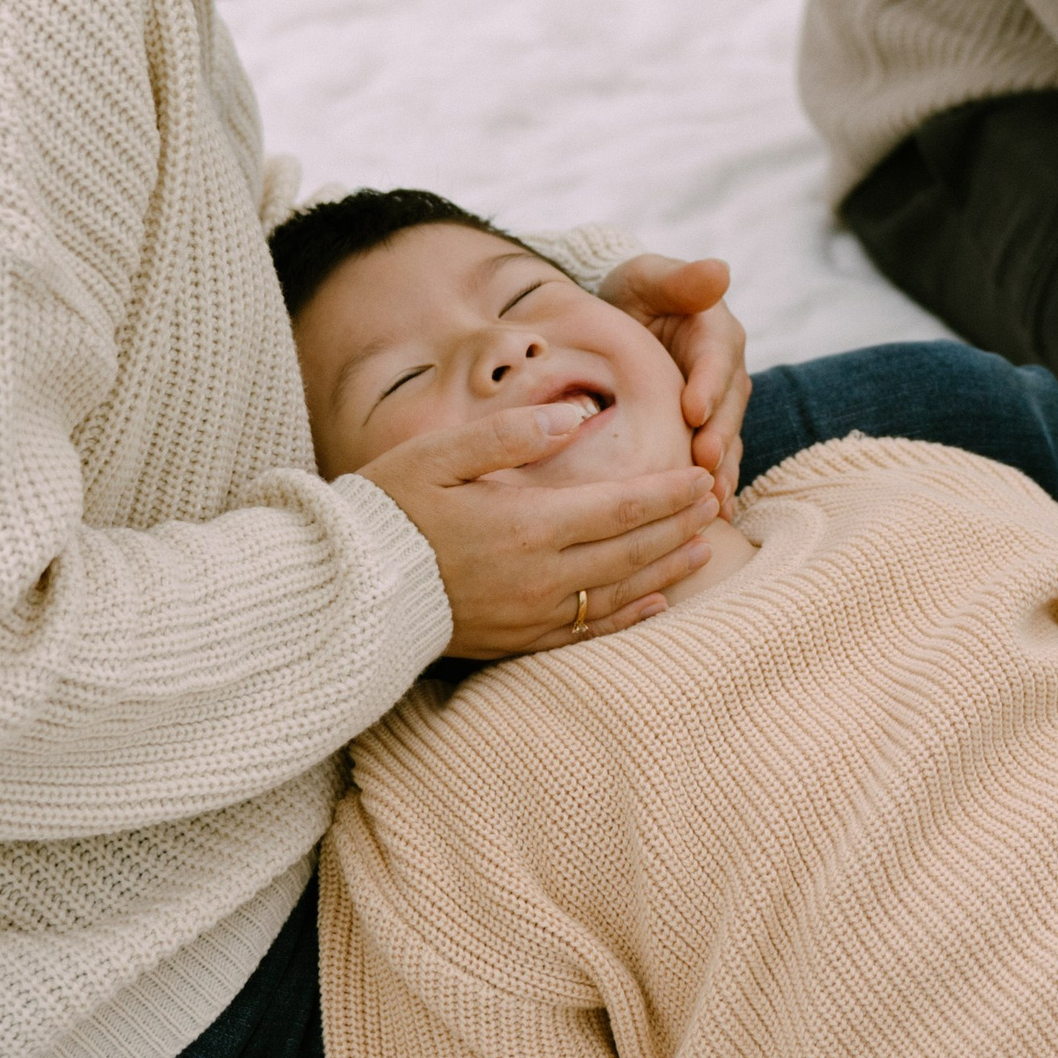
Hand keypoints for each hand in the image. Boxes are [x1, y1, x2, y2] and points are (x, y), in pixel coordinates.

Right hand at [357, 402, 720, 657]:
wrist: (343, 591)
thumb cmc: (387, 510)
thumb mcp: (438, 453)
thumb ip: (510, 434)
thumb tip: (576, 416)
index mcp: (526, 524)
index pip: (620, 506)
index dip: (667, 492)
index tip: (699, 475)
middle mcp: (539, 576)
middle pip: (630, 549)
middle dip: (678, 524)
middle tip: (714, 501)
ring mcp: (530, 615)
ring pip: (618, 593)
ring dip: (665, 568)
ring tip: (702, 546)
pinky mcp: (516, 641)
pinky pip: (587, 633)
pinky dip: (627, 616)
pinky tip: (653, 602)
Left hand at [605, 253, 749, 505]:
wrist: (619, 320)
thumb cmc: (631, 291)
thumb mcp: (649, 276)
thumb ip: (681, 278)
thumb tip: (720, 270)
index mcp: (717, 333)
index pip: (718, 359)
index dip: (709, 385)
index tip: (693, 411)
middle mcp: (727, 373)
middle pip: (729, 408)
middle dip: (718, 438)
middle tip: (703, 464)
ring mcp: (719, 407)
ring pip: (727, 441)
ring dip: (720, 472)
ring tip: (709, 503)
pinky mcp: (706, 432)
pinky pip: (716, 462)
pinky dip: (713, 488)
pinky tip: (707, 520)